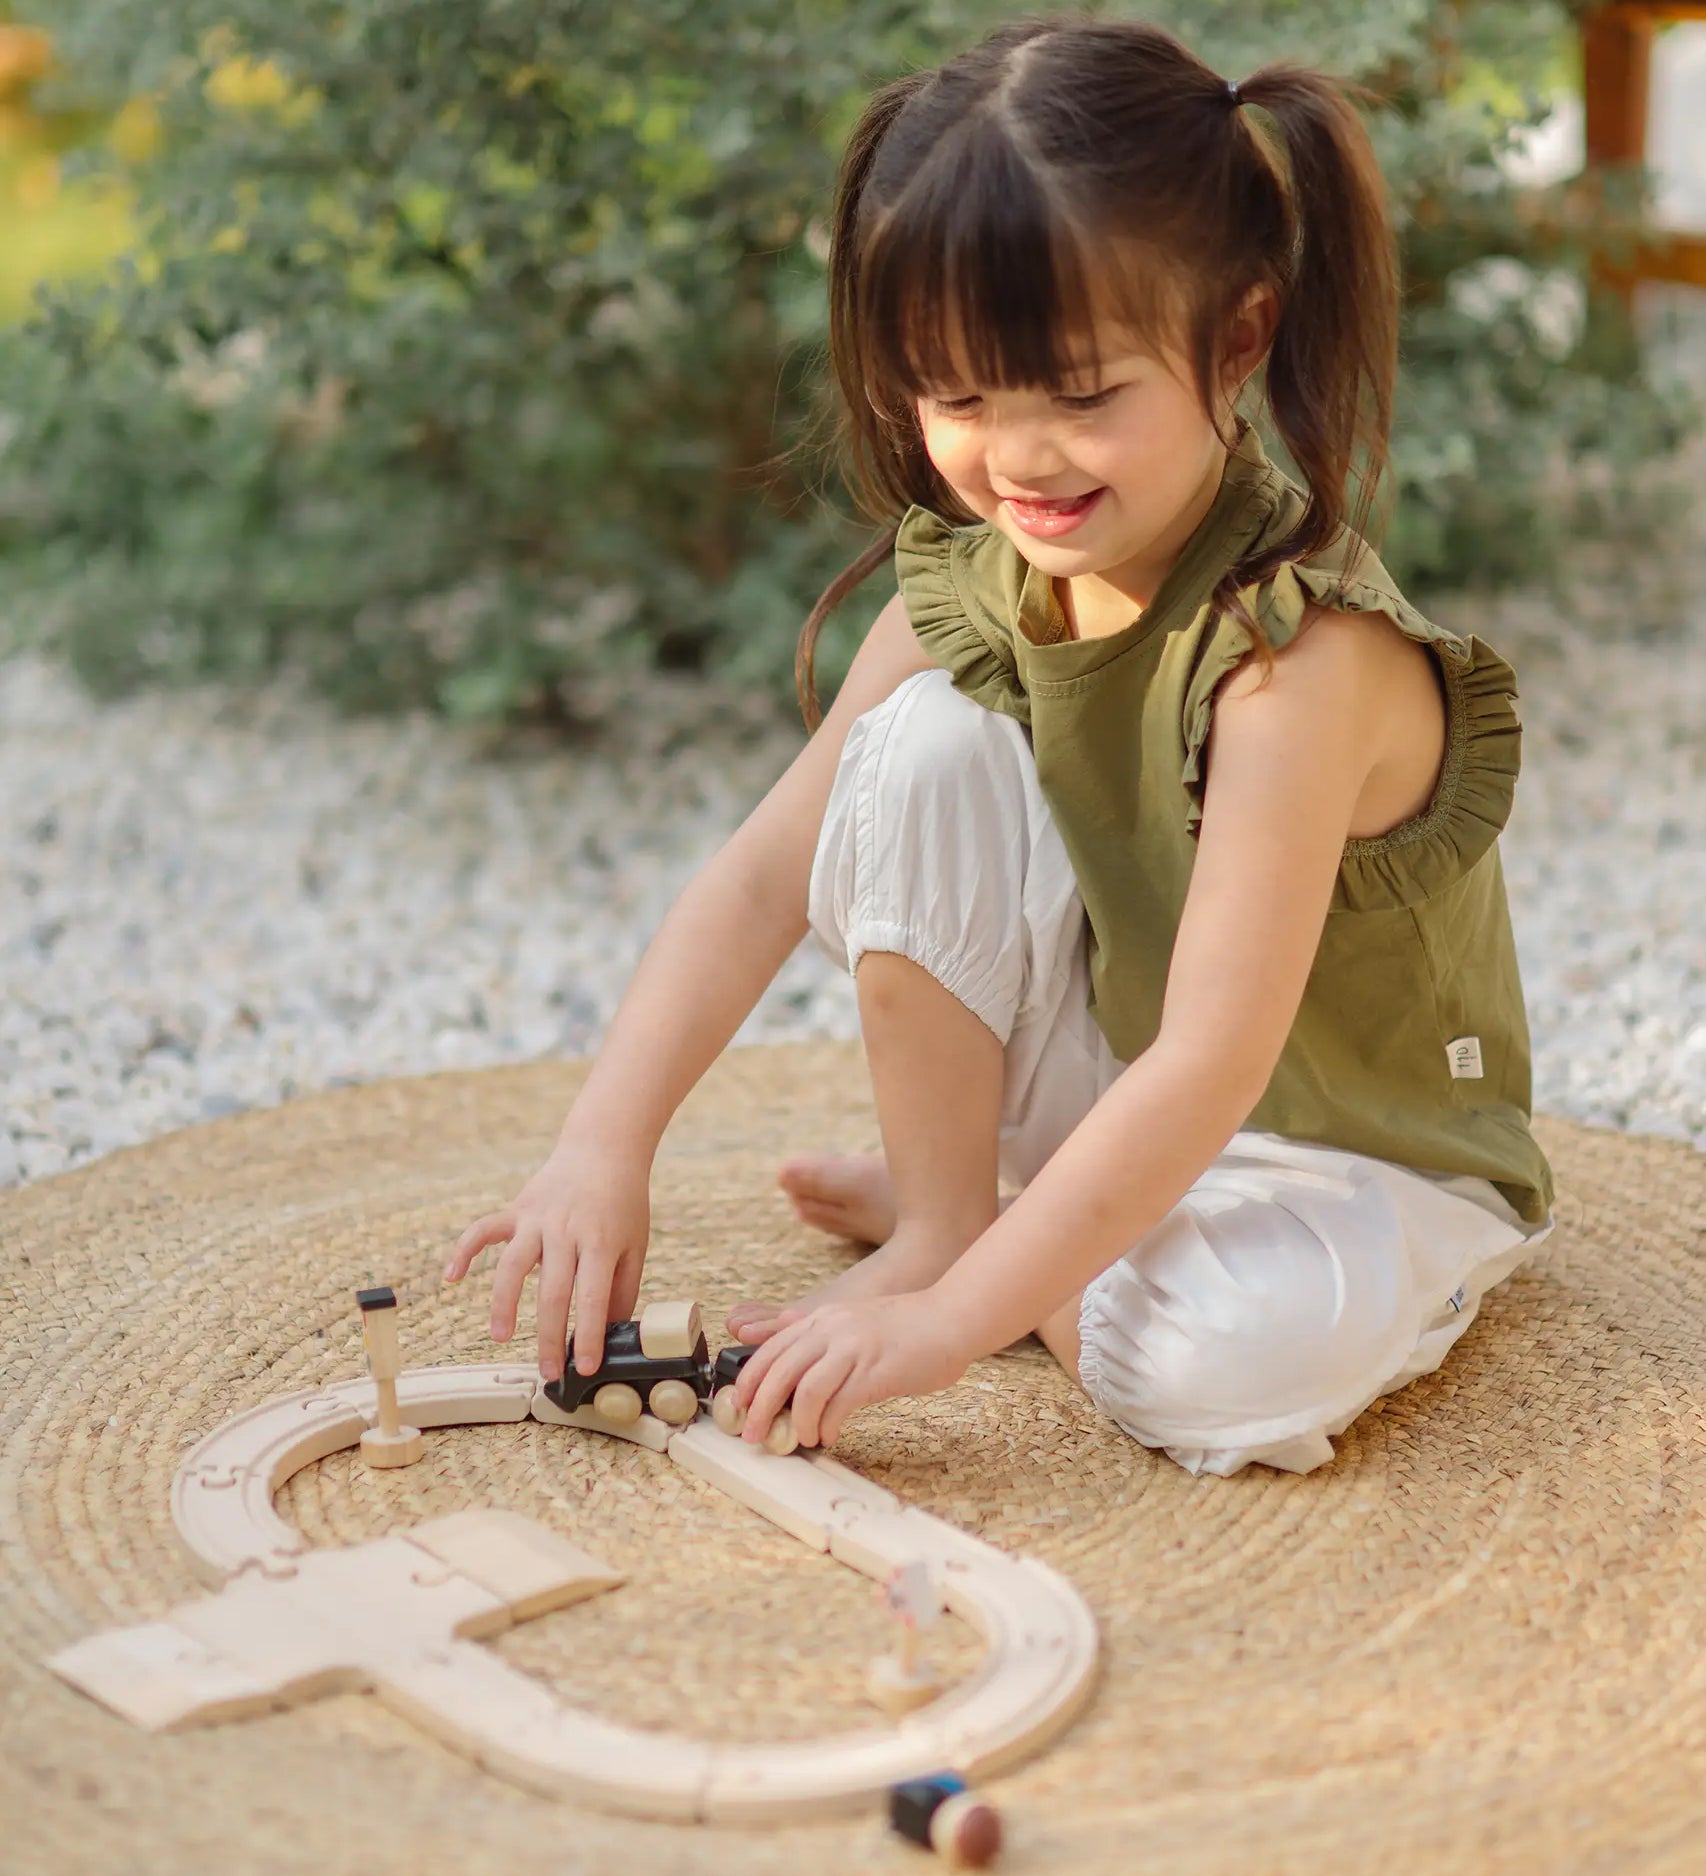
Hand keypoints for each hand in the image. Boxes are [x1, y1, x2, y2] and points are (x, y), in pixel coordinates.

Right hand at [443, 1133, 650, 1382]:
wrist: (604, 1149)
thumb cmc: (623, 1204)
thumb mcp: (635, 1246)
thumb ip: (622, 1290)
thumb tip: (610, 1335)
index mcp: (600, 1242)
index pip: (592, 1298)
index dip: (589, 1335)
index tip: (584, 1368)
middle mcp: (565, 1231)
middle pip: (552, 1291)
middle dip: (549, 1336)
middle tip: (547, 1372)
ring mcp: (537, 1219)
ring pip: (512, 1265)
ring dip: (504, 1304)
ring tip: (502, 1337)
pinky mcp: (517, 1210)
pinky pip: (483, 1230)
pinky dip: (464, 1251)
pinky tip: (451, 1278)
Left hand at [731, 1292, 968, 1448]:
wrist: (952, 1317)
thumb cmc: (908, 1329)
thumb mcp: (856, 1324)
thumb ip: (827, 1343)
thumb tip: (797, 1378)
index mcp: (824, 1319)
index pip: (771, 1349)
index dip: (750, 1381)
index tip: (739, 1406)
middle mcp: (832, 1329)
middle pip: (779, 1371)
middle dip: (759, 1408)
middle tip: (753, 1435)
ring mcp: (854, 1349)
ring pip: (805, 1391)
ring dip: (796, 1422)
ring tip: (801, 1438)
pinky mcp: (875, 1372)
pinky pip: (838, 1405)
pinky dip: (827, 1426)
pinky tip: (830, 1436)